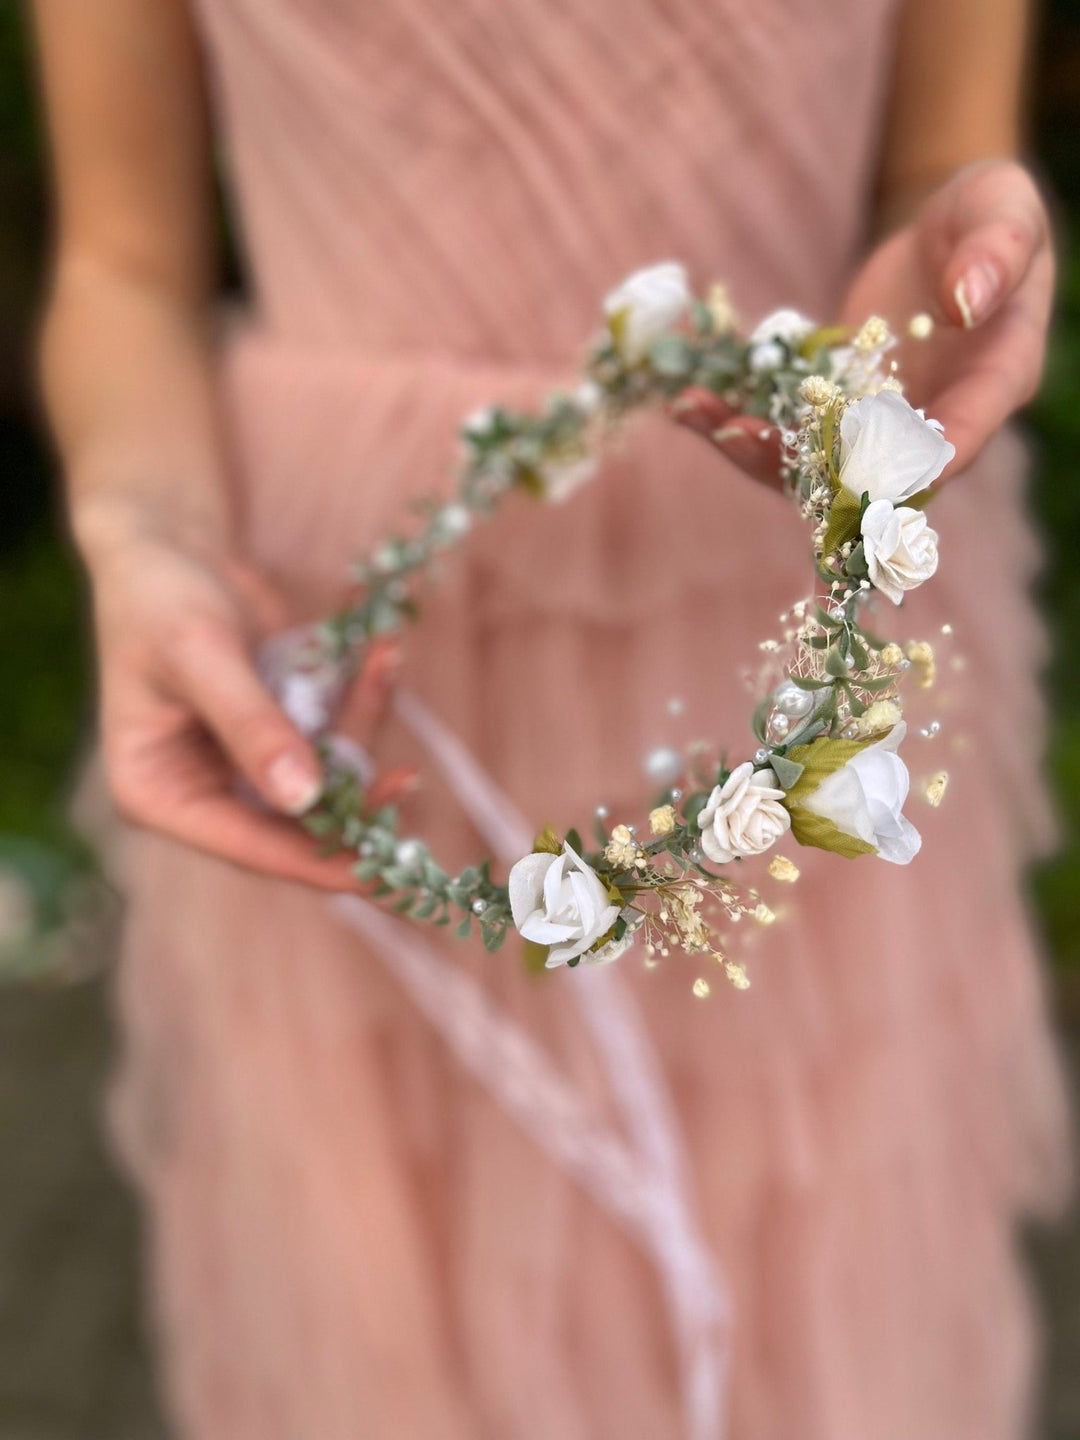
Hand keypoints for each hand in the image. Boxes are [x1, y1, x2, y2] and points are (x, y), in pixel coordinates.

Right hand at [79, 500, 403, 889]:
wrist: (166, 544)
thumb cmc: (159, 598)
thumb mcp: (200, 656)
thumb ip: (252, 727)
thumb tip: (303, 797)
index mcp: (160, 794)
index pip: (248, 846)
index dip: (318, 861)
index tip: (383, 874)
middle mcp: (204, 791)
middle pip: (296, 824)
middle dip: (357, 799)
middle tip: (412, 783)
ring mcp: (247, 763)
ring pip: (327, 775)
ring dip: (363, 724)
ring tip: (385, 659)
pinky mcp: (281, 731)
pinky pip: (334, 732)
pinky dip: (360, 697)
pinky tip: (380, 654)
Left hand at [676, 160, 1054, 483]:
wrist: (946, 240)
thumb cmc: (988, 220)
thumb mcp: (1004, 213)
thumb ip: (998, 251)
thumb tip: (970, 298)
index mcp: (992, 383)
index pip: (963, 432)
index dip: (921, 459)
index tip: (876, 472)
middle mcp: (930, 422)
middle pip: (870, 468)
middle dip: (799, 462)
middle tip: (739, 435)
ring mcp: (873, 427)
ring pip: (812, 461)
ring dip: (749, 444)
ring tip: (691, 408)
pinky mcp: (829, 414)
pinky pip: (780, 427)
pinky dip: (731, 415)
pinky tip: (682, 396)